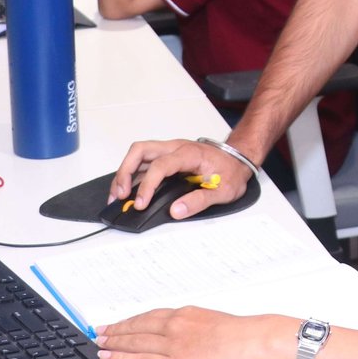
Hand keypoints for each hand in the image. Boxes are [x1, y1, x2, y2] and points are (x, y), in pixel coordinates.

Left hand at [96, 308, 280, 358]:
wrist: (252, 339)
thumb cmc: (240, 333)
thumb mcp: (212, 321)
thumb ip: (194, 326)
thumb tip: (184, 334)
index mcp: (185, 314)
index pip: (149, 317)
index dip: (130, 321)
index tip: (117, 323)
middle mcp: (174, 325)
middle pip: (137, 327)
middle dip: (116, 330)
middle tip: (99, 331)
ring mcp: (173, 344)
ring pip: (135, 341)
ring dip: (114, 342)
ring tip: (99, 343)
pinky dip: (122, 357)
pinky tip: (110, 357)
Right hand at [107, 138, 252, 219]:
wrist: (239, 159)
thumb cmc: (232, 171)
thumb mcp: (223, 190)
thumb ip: (200, 200)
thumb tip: (176, 210)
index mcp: (189, 153)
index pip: (161, 165)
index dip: (148, 185)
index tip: (141, 203)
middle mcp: (176, 148)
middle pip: (141, 150)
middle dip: (125, 171)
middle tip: (121, 195)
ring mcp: (170, 151)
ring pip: (139, 154)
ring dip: (124, 172)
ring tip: (118, 195)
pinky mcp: (167, 158)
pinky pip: (143, 162)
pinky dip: (131, 174)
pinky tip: (127, 190)